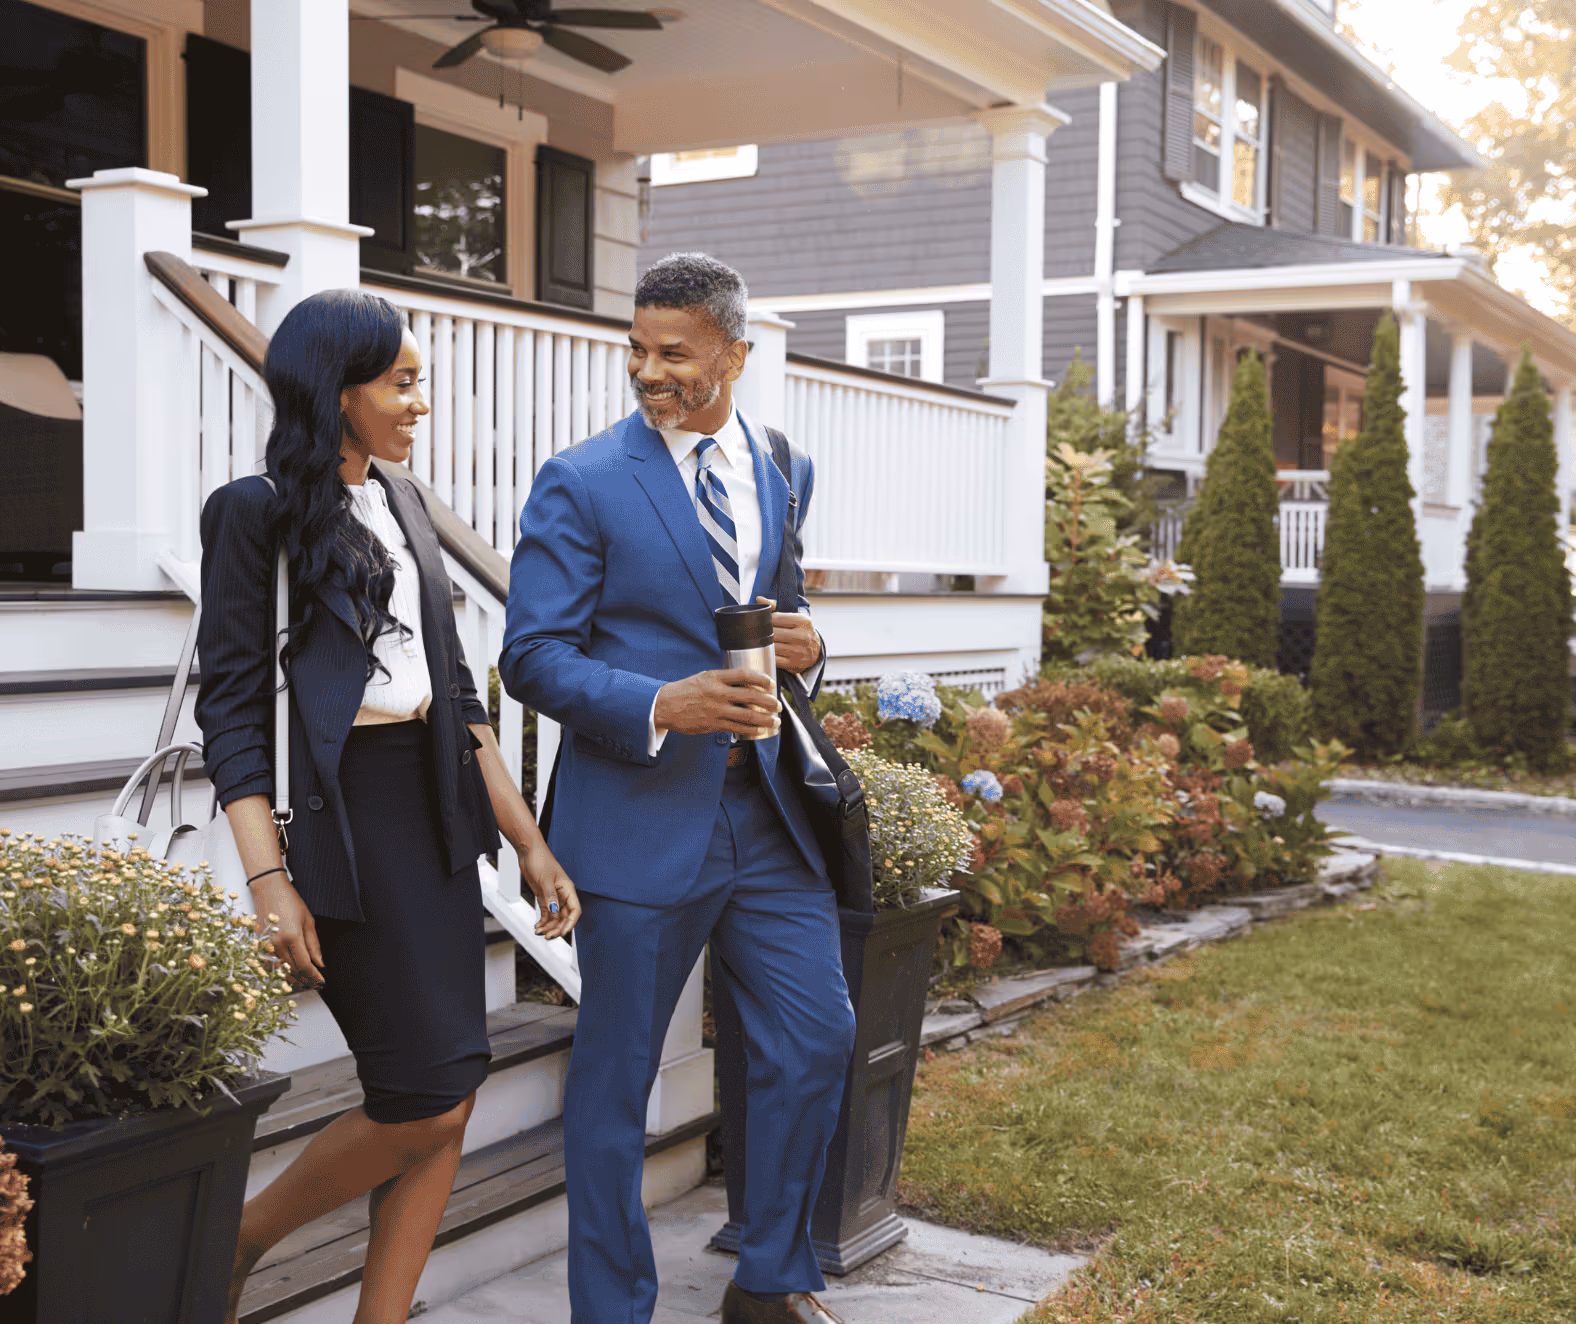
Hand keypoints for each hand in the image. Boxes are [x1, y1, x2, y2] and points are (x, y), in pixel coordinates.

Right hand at [251, 873, 324, 989]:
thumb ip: (314, 944)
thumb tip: (320, 963)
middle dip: (305, 978)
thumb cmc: (290, 901)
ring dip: (293, 977)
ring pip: (280, 970)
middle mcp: (277, 944)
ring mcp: (266, 945)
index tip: (321, 981)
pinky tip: (288, 972)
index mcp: (292, 937)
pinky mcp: (259, 945)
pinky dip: (280, 971)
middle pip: (292, 970)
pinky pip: (270, 964)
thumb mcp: (308, 921)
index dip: (314, 976)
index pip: (305, 965)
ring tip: (304, 979)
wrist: (268, 889)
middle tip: (315, 982)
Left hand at [523, 842, 580, 938]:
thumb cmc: (540, 859)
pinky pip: (546, 913)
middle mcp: (562, 895)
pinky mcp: (544, 897)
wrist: (528, 851)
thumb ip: (550, 897)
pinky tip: (538, 926)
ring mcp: (553, 896)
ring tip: (539, 932)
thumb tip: (554, 912)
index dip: (570, 923)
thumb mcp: (545, 880)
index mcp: (568, 889)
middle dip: (557, 928)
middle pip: (564, 917)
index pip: (575, 911)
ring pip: (554, 917)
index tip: (563, 932)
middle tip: (547, 936)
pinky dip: (543, 921)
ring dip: (548, 926)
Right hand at [654, 668, 779, 736]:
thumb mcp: (704, 677)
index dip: (761, 679)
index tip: (771, 684)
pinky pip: (737, 728)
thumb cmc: (686, 690)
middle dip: (769, 702)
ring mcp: (716, 709)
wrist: (665, 705)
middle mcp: (717, 692)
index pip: (744, 675)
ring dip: (765, 719)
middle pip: (751, 696)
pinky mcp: (713, 724)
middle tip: (778, 705)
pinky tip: (759, 731)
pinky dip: (751, 730)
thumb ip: (724, 680)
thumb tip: (746, 684)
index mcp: (715, 677)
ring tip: (775, 721)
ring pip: (747, 716)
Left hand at [757, 597, 821, 674]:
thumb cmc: (800, 631)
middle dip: (766, 633)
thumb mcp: (794, 616)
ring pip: (773, 646)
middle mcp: (802, 636)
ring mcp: (798, 651)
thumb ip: (775, 606)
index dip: (767, 620)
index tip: (765, 622)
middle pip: (774, 633)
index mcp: (803, 621)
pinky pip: (774, 659)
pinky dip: (769, 656)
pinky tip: (769, 652)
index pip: (776, 618)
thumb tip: (759, 598)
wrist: (815, 651)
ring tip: (765, 642)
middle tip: (763, 633)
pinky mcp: (793, 663)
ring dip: (766, 645)